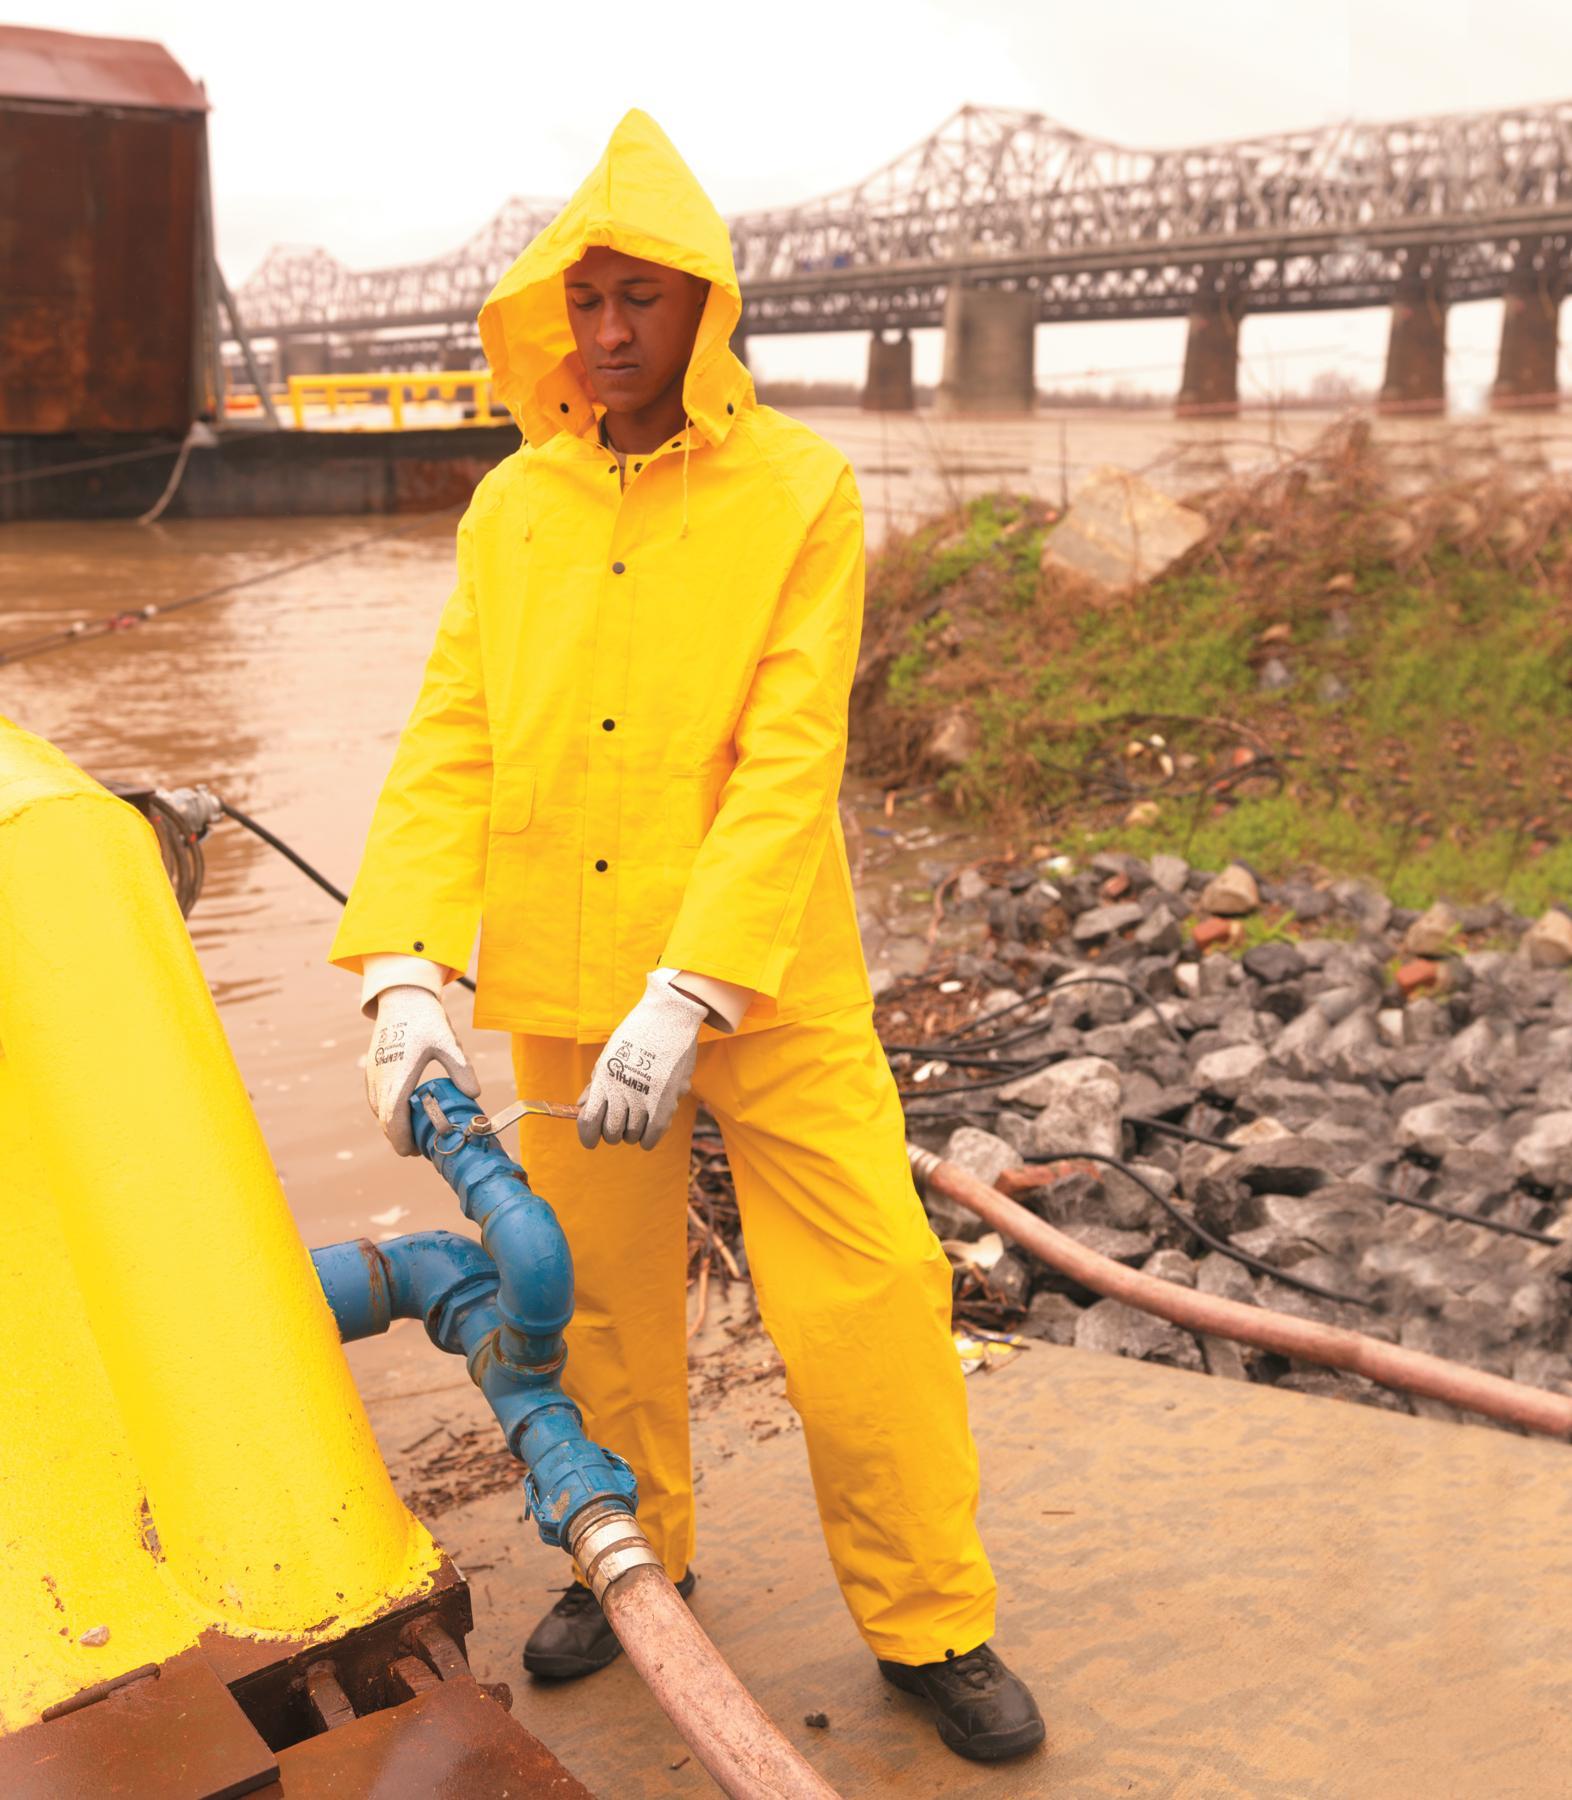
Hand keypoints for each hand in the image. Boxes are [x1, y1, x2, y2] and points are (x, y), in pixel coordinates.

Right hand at [365, 985, 479, 1154]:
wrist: (402, 997)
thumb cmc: (426, 1019)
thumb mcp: (448, 1042)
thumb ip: (460, 1069)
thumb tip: (474, 1094)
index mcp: (398, 1075)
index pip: (393, 1118)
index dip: (401, 1139)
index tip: (413, 1151)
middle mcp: (381, 1078)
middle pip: (384, 1120)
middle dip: (400, 1138)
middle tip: (420, 1148)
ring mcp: (374, 1074)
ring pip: (379, 1110)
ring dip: (393, 1125)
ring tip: (415, 1133)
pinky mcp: (374, 1068)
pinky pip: (377, 1098)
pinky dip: (388, 1111)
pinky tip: (405, 1112)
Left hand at [577, 969, 707, 1150]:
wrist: (671, 1014)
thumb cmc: (637, 1033)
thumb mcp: (610, 1055)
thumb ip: (596, 1084)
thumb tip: (582, 1108)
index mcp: (605, 1078)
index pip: (589, 1121)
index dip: (586, 1136)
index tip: (590, 1140)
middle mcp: (623, 1090)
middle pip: (611, 1132)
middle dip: (611, 1132)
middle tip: (617, 1123)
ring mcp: (647, 1096)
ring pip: (632, 1135)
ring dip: (631, 1132)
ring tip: (635, 1119)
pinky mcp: (669, 1098)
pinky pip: (654, 1134)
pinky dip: (648, 1138)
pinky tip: (647, 1131)